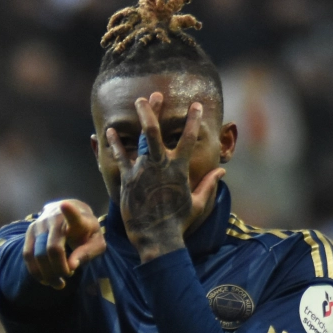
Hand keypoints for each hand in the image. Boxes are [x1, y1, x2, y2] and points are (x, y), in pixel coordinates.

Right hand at [22, 199, 105, 288]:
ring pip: (38, 254)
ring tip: (58, 283)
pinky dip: (35, 271)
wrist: (69, 212)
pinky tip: (45, 279)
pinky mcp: (30, 231)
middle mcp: (55, 218)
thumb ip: (87, 254)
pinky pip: (27, 255)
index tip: (65, 205)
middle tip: (68, 277)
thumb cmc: (86, 233)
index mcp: (77, 219)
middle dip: (59, 270)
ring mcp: (40, 223)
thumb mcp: (96, 243)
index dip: (69, 211)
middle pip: (52, 249)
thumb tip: (71, 267)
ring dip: (47, 274)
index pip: (72, 214)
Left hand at [105, 93, 224, 262]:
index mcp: (179, 169)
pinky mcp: (128, 180)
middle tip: (154, 95)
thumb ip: (209, 184)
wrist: (157, 238)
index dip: (194, 120)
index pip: (189, 138)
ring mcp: (143, 171)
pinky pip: (120, 157)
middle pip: (156, 131)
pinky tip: (109, 131)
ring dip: (139, 118)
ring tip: (137, 101)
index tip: (196, 105)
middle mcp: (160, 165)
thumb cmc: (178, 222)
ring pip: (140, 138)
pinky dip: (115, 143)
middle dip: (155, 110)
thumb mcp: (197, 203)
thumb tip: (223, 172)